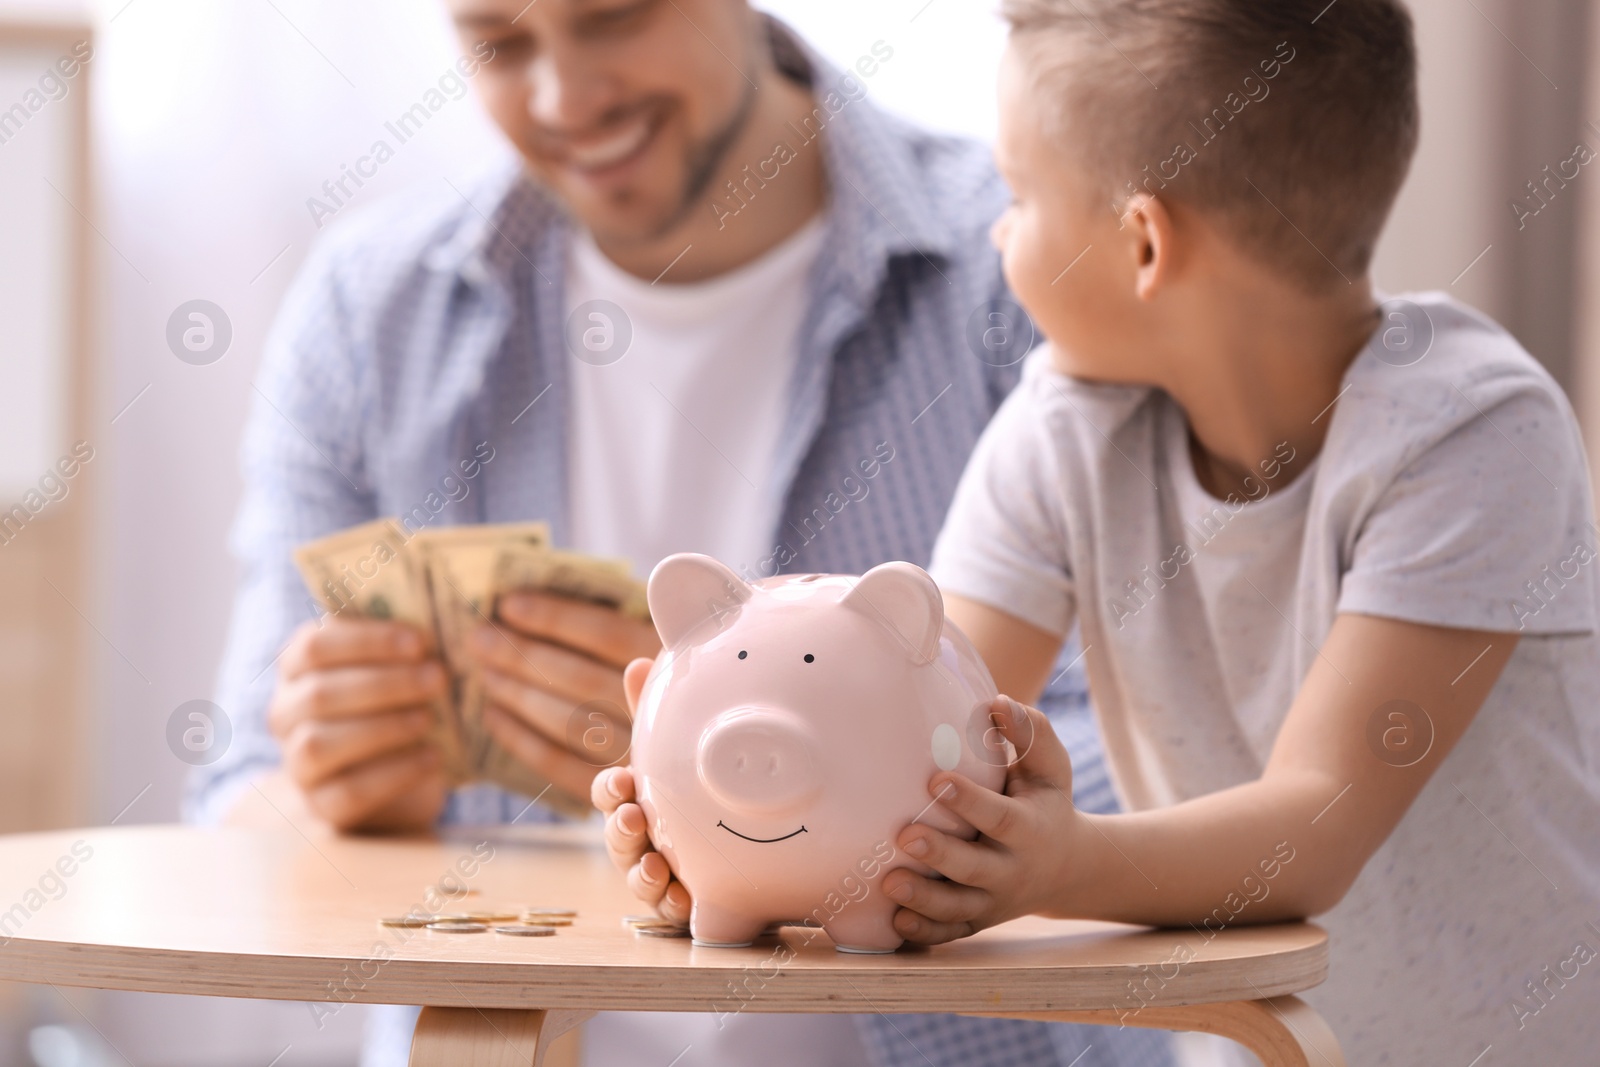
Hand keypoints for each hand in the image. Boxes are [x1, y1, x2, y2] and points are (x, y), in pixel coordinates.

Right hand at [268, 616, 449, 832]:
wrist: (404, 773)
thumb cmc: (403, 703)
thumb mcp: (400, 668)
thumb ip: (403, 645)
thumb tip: (437, 616)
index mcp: (298, 668)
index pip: (313, 646)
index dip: (366, 641)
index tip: (419, 642)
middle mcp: (286, 714)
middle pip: (319, 695)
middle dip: (384, 684)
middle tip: (438, 678)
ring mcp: (297, 763)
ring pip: (320, 744)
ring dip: (383, 728)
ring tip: (430, 718)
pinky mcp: (321, 805)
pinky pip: (348, 792)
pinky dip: (394, 773)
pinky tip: (433, 758)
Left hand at [468, 593, 661, 804]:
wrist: (702, 771)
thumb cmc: (678, 684)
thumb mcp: (675, 642)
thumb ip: (637, 622)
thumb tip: (570, 595)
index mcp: (679, 665)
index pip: (609, 635)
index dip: (557, 618)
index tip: (510, 604)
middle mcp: (664, 713)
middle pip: (582, 680)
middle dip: (524, 656)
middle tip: (479, 638)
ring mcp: (644, 757)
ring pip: (570, 722)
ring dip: (520, 694)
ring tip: (484, 670)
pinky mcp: (619, 792)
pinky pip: (563, 766)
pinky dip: (524, 742)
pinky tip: (493, 717)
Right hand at [589, 659, 691, 923]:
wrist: (753, 830)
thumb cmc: (699, 782)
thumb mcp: (681, 745)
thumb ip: (658, 711)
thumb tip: (638, 664)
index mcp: (638, 796)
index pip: (611, 793)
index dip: (610, 790)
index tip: (622, 781)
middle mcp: (643, 835)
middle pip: (618, 836)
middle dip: (621, 829)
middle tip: (635, 819)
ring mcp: (662, 870)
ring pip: (639, 877)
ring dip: (642, 873)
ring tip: (656, 866)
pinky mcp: (687, 901)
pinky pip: (672, 909)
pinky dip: (672, 904)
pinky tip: (682, 898)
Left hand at [884, 696, 1083, 944]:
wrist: (1067, 866)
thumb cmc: (1044, 800)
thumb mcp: (1049, 768)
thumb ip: (1030, 733)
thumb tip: (998, 702)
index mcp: (1029, 828)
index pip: (999, 817)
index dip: (969, 801)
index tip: (935, 780)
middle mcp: (1013, 870)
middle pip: (976, 868)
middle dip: (942, 854)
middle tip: (905, 835)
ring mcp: (994, 901)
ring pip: (958, 908)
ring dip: (924, 900)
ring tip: (890, 883)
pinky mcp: (977, 921)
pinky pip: (950, 934)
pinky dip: (925, 934)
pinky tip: (895, 922)